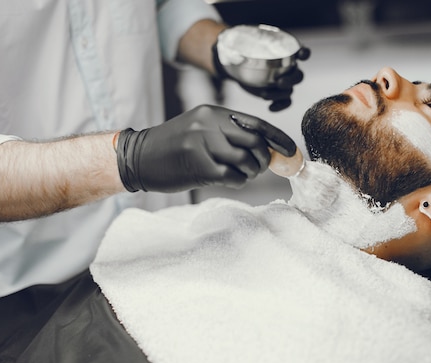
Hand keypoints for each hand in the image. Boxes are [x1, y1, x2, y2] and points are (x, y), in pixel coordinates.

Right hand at [116, 105, 296, 192]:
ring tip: (241, 173)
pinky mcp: (198, 166)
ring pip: (246, 161)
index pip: (256, 123)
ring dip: (251, 172)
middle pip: (255, 143)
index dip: (278, 138)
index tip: (291, 151)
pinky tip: (229, 179)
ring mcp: (203, 145)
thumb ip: (230, 134)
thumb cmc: (174, 146)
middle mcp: (209, 124)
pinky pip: (232, 176)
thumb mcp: (200, 128)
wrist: (139, 157)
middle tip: (260, 168)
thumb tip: (267, 149)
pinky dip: (237, 181)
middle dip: (265, 159)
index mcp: (213, 113)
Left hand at [214, 43, 310, 111]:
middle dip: (291, 79)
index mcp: (283, 50)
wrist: (234, 63)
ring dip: (280, 94)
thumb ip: (242, 47)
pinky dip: (280, 105)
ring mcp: (282, 80)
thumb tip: (237, 56)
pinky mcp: (276, 92)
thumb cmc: (240, 49)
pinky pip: (285, 101)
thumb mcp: (241, 44)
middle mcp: (286, 66)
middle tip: (279, 82)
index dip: (303, 53)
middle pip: (298, 75)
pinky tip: (270, 108)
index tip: (301, 55)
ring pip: (290, 90)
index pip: (299, 51)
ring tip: (263, 94)